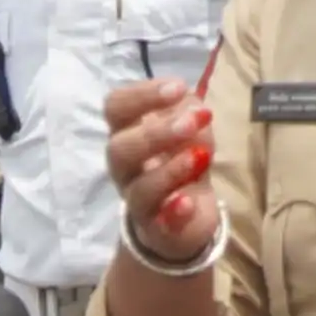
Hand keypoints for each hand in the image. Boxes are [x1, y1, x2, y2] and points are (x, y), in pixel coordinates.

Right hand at [102, 75, 219, 259]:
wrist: (186, 214)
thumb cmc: (180, 160)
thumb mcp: (189, 130)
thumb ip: (189, 113)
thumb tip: (191, 102)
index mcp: (126, 133)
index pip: (116, 108)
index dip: (142, 95)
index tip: (178, 87)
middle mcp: (123, 167)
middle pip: (120, 149)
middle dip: (157, 133)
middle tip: (193, 121)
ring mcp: (137, 200)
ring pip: (139, 188)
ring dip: (170, 170)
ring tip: (200, 156)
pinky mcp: (156, 228)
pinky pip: (160, 223)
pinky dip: (175, 211)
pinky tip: (189, 202)